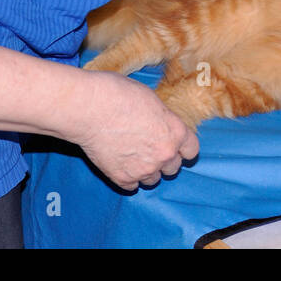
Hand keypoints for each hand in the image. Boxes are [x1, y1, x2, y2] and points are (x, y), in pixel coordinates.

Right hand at [71, 71, 198, 190]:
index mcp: (175, 132)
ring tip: (131, 155)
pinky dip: (127, 177)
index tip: (175, 146)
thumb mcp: (151, 99)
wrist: (89, 107)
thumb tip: (160, 124)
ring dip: (146, 170)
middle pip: (173, 167)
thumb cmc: (118, 94)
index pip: (192, 150)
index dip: (183, 148)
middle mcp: (164, 154)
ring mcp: (144, 169)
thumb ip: (161, 118)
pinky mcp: (123, 178)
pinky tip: (119, 163)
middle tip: (148, 148)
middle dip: (163, 159)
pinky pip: (132, 186)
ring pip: (153, 179)